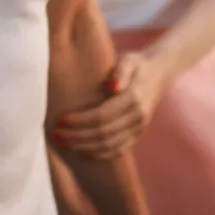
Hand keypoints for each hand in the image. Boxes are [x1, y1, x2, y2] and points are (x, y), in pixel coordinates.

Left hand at [53, 51, 169, 160]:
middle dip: (77, 136)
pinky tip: (82, 153)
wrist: (158, 73)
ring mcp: (139, 128)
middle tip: (56, 135)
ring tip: (63, 144)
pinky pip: (118, 150)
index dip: (80, 121)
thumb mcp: (129, 60)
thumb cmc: (137, 64)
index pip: (102, 116)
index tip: (60, 120)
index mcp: (134, 99)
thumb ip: (121, 71)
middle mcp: (137, 117)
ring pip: (109, 145)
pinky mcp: (137, 134)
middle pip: (103, 134)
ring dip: (84, 147)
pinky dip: (100, 154)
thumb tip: (113, 86)